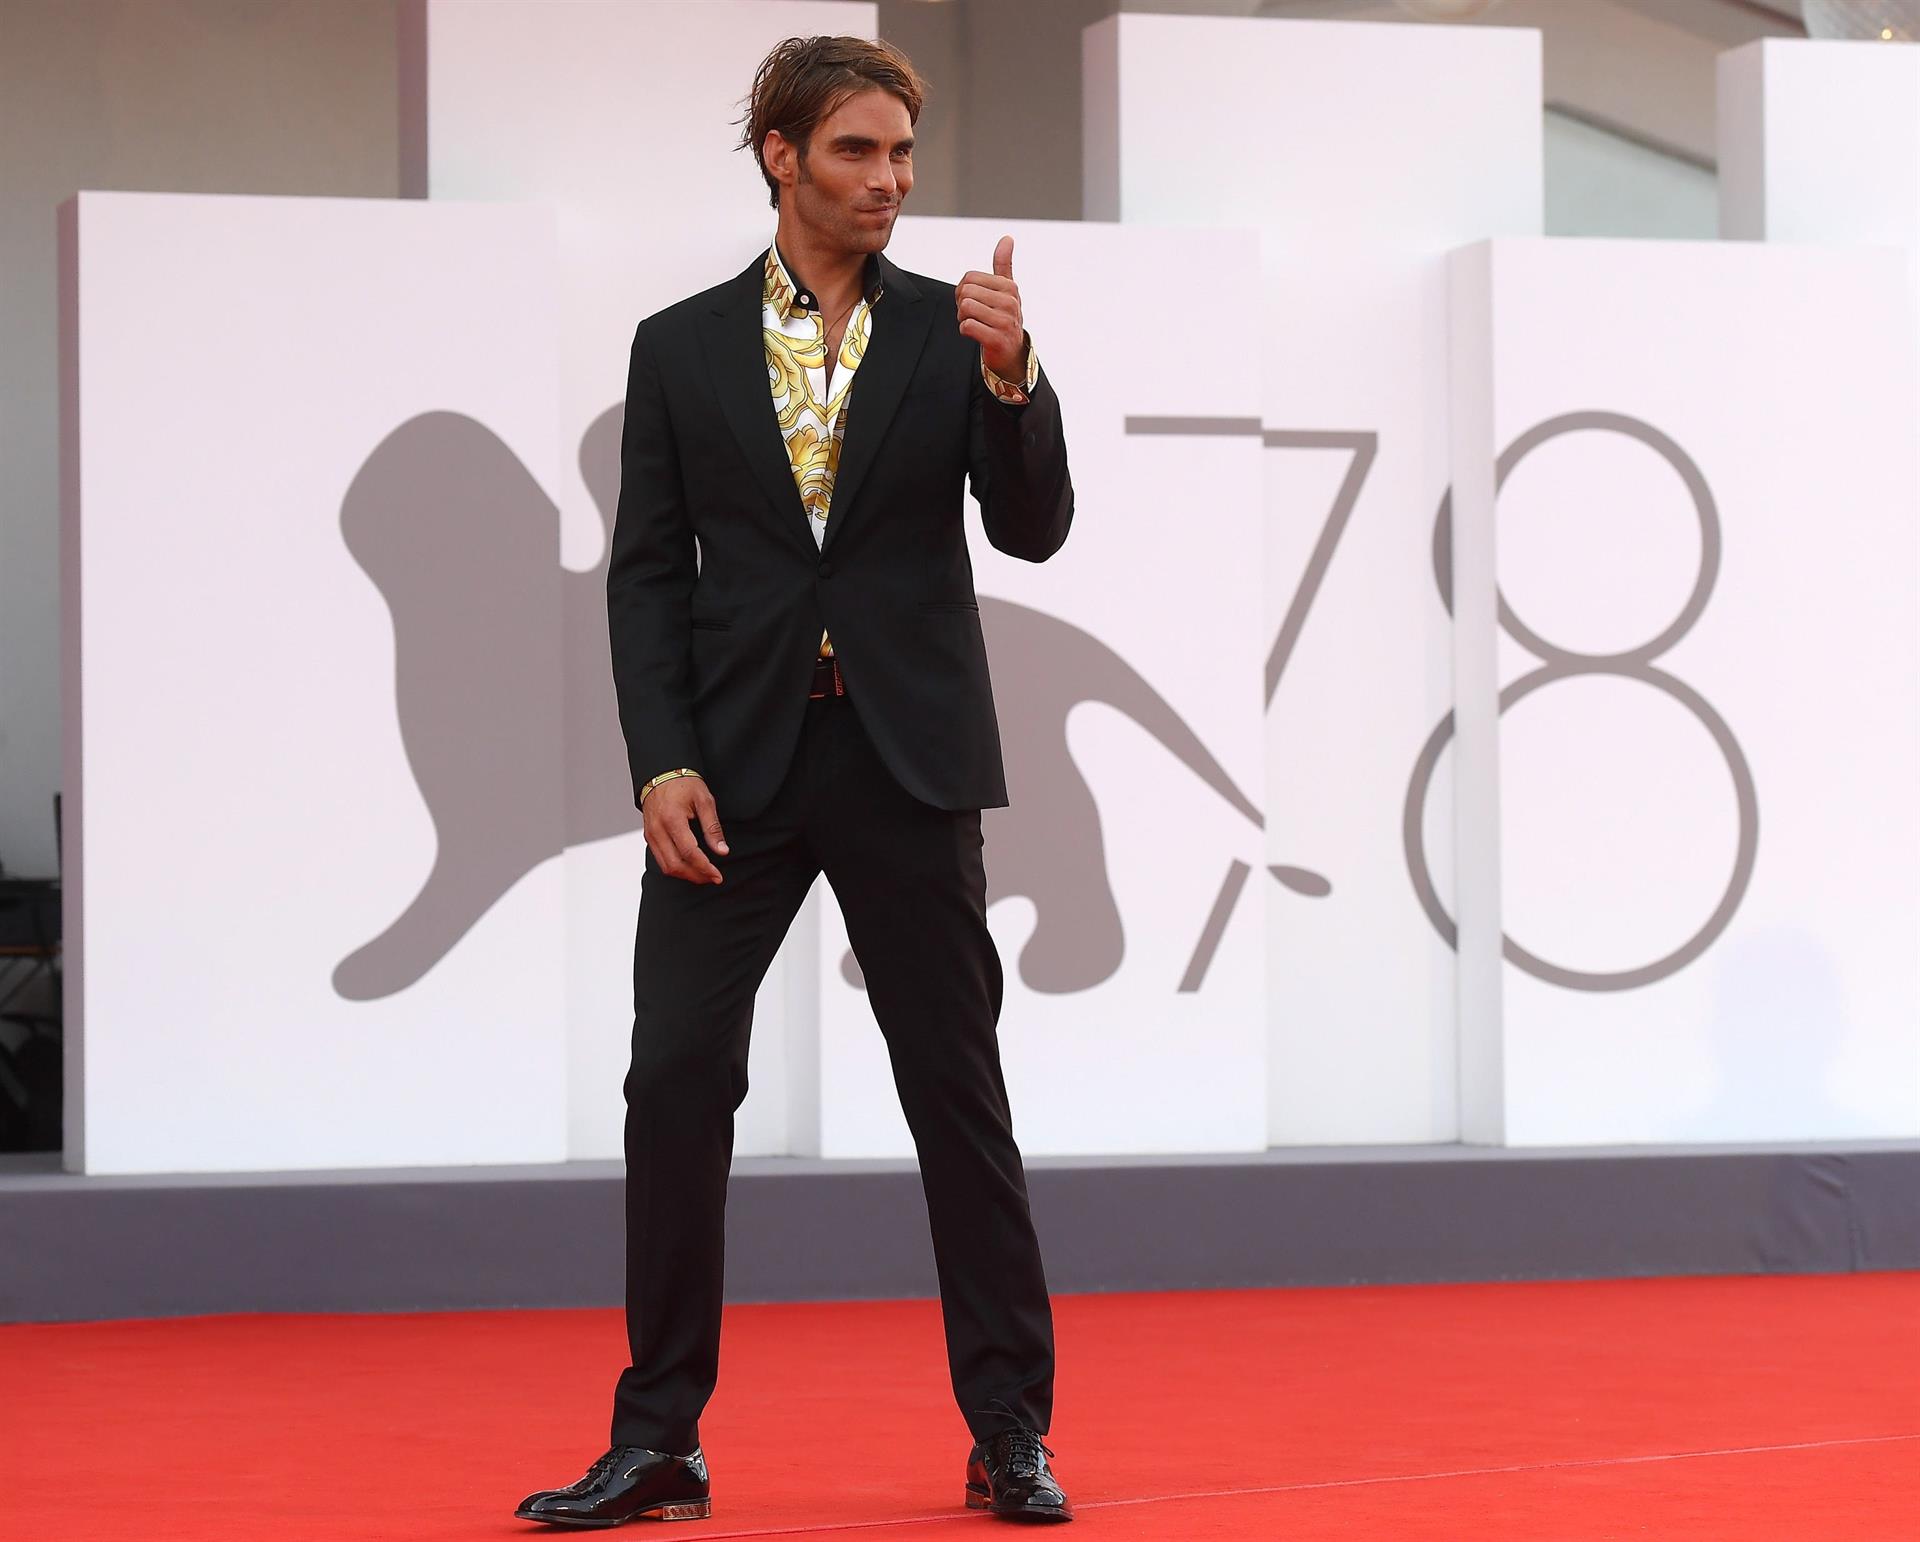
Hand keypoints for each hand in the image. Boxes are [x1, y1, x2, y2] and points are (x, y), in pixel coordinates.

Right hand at [643, 776, 727, 883]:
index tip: (717, 875)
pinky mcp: (649, 836)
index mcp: (672, 819)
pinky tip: (690, 866)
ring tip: (703, 875)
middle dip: (695, 876)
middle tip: (712, 878)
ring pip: (665, 866)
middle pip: (675, 865)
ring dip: (685, 875)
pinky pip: (660, 859)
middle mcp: (657, 829)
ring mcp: (650, 834)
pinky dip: (676, 867)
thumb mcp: (704, 801)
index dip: (704, 867)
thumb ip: (713, 828)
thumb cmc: (683, 783)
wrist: (661, 773)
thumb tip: (721, 850)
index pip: (689, 852)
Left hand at [957, 235, 1026, 380]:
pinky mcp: (998, 339)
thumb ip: (1004, 264)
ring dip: (963, 318)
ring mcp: (1005, 321)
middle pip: (965, 292)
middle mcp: (1010, 302)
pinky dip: (965, 331)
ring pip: (965, 308)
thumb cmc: (1004, 318)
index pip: (969, 278)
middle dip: (961, 305)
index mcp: (1009, 286)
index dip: (963, 290)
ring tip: (975, 323)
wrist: (1012, 353)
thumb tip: (1007, 238)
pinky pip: (967, 326)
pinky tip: (976, 334)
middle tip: (973, 315)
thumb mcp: (1006, 289)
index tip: (974, 301)